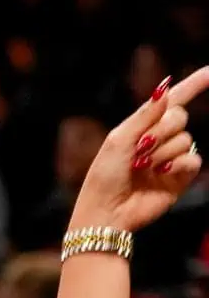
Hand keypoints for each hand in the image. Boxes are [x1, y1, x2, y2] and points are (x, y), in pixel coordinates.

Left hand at [71, 67, 208, 236]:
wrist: (106, 212)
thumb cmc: (104, 177)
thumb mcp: (118, 140)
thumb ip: (143, 115)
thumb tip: (165, 89)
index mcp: (143, 126)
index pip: (174, 99)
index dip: (194, 85)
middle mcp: (159, 140)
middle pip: (180, 117)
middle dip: (162, 129)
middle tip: (141, 148)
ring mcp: (171, 158)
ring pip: (185, 139)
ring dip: (163, 152)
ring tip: (143, 168)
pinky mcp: (179, 178)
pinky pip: (193, 160)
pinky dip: (178, 164)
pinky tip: (162, 173)